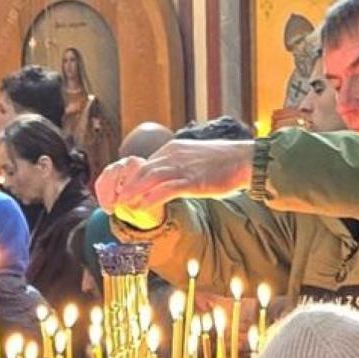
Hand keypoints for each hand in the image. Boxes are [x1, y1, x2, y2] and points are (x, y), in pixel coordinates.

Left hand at [95, 139, 254, 219]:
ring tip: (121, 206)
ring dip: (132, 193)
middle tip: (113, 202)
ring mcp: (182, 168)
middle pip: (141, 170)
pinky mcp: (192, 181)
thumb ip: (182, 167)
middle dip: (124, 187)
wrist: (245, 160)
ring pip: (148, 179)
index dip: (130, 179)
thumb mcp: (197, 161)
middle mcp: (173, 156)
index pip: (144, 164)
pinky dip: (150, 198)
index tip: (120, 192)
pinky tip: (141, 207)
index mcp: (173, 149)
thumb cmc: (226, 162)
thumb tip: (174, 180)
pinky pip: (165, 189)